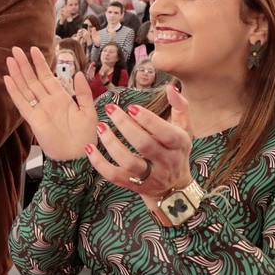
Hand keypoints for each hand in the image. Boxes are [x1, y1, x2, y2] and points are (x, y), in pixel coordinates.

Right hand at [4, 46, 96, 160]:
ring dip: (17, 74)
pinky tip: (8, 80)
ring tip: (10, 59)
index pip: (47, 76)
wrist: (78, 157)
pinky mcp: (33, 120)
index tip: (33, 50)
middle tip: (15, 49)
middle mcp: (48, 102)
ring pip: (26, 88)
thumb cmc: (86, 137)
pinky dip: (14, 91)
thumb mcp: (89, 111)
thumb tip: (78, 73)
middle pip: (33, 79)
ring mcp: (39, 110)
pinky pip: (22, 103)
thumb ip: (83, 92)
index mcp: (61, 98)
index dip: (40, 63)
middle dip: (24, 64)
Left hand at [87, 85, 193, 205]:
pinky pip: (114, 176)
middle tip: (111, 109)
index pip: (166, 133)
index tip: (131, 106)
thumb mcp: (184, 128)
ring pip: (129, 162)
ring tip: (100, 126)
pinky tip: (89, 148)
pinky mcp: (133, 185)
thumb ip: (180, 106)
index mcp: (179, 144)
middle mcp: (166, 162)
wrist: (173, 186)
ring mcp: (150, 176)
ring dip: (111, 144)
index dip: (148, 120)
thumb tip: (170, 87)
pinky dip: (99, 163)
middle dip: (126, 127)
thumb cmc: (176, 150)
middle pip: (145, 145)